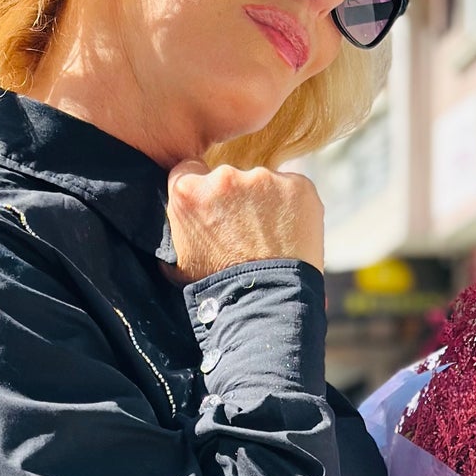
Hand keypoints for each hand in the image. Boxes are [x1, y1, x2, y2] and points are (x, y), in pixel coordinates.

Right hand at [166, 160, 324, 281]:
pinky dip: (292, 207)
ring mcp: (264, 179)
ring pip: (262, 183)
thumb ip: (176, 226)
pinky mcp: (298, 186)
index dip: (201, 192)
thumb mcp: (176, 259)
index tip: (211, 210)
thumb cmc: (218, 288)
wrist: (264, 304)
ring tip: (268, 239)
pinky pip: (293, 190)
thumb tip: (177, 217)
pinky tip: (288, 236)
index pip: (189, 172)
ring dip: (264, 203)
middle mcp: (224, 177)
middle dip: (233, 198)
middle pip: (227, 177)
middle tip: (242, 233)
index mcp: (188, 191)